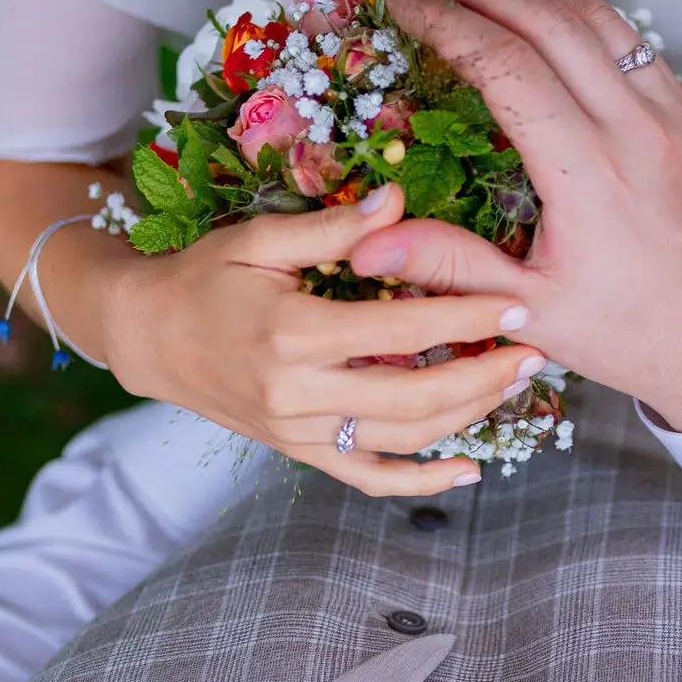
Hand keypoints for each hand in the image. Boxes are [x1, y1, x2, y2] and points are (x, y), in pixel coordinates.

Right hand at [101, 184, 544, 494]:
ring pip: (401, 439)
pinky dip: (420, 483)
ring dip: (466, 417)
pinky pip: (367, 478)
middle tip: (533, 350)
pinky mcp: (298, 452)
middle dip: (483, 376)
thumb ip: (332, 227)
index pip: (402, 330)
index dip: (466, 317)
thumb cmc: (204, 276)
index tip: (516, 302)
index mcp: (293, 334)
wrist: (148, 336)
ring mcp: (298, 432)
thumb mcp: (260, 239)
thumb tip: (397, 198)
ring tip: (511, 384)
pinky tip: (468, 471)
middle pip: (414, 397)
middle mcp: (298, 394)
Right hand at [348, 0, 681, 432]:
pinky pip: (632, 41)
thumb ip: (449, 266)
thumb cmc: (627, 337)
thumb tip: (365, 242)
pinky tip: (543, 11)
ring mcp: (674, 116)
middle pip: (550, 22)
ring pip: (598, 18)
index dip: (447, 24)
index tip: (402, 3)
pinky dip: (580, 11)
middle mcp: (637, 132)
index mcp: (590, 177)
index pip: (507, 66)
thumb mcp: (530, 312)